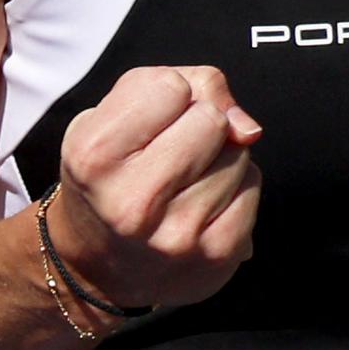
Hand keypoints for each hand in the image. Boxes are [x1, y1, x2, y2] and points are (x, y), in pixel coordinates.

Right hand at [49, 66, 261, 313]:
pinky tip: (202, 206)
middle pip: (212, 119)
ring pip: (239, 152)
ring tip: (181, 183)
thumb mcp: (116, 113)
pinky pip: (253, 185)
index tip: (147, 123)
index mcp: (95, 156)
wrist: (100, 264)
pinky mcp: (218, 254)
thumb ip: (186, 85)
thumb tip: (247, 128)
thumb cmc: (112, 172)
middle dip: (198, 124)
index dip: (166, 95)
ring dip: (218, 157)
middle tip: (168, 154)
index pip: (171, 86)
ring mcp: (178, 234)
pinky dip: (235, 187)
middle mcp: (132, 202)